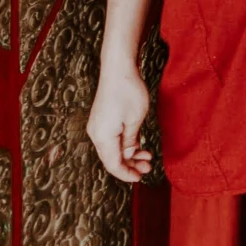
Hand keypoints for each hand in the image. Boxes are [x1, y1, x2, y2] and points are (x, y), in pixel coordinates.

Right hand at [86, 63, 152, 182]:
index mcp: (102, 137)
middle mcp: (96, 133)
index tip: (140, 177)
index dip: (126, 174)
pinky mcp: (102, 120)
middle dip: (130, 165)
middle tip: (148, 167)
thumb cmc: (128, 92)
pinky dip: (125, 144)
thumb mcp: (135, 120)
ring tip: (147, 157)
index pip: (113, 164)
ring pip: (113, 149)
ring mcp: (98, 126)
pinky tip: (138, 145)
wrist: (118, 68)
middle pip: (112, 158)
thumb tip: (128, 155)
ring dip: (129, 155)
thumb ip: (130, 142)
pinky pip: (112, 139)